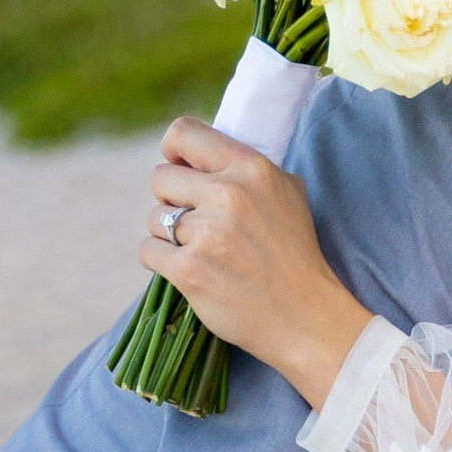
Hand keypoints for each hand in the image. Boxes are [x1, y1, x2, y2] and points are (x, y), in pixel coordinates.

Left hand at [135, 116, 372, 405]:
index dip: (173, 151)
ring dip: (168, 234)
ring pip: (154, 218)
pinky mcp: (189, 270)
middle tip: (194, 222)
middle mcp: (228, 195)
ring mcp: (207, 234)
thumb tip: (198, 156)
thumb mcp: (287, 193)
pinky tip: (186, 270)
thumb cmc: (295, 255)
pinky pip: (147, 250)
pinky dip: (160, 261)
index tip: (178, 168)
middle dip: (170, 200)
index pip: (184, 133)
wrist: (305, 317)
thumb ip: (244, 168)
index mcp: (251, 169)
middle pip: (160, 178)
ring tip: (200, 251)